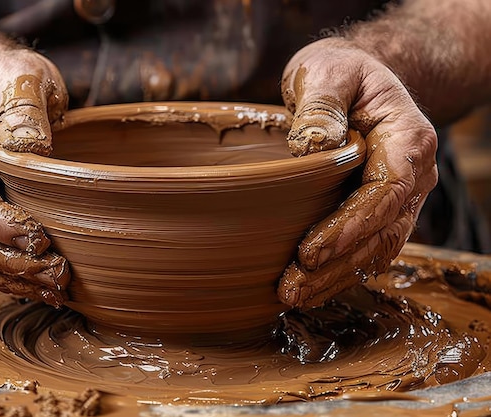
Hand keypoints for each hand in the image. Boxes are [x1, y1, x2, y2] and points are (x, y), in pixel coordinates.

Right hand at [0, 49, 70, 306]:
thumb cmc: (6, 78)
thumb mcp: (20, 71)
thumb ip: (24, 103)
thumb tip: (32, 150)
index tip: (36, 236)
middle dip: (6, 258)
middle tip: (57, 271)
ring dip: (9, 276)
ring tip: (56, 284)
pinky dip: (7, 277)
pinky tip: (42, 285)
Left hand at [277, 37, 437, 309]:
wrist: (352, 80)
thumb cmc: (340, 73)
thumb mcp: (327, 71)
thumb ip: (322, 105)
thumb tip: (314, 148)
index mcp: (408, 140)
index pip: (386, 193)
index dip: (350, 227)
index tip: (308, 251)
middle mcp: (411, 175)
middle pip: (382, 233)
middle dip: (336, 266)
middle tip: (290, 289)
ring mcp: (397, 197)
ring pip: (375, 249)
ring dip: (335, 277)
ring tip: (292, 296)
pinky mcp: (375, 210)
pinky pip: (364, 248)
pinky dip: (338, 270)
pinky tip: (308, 286)